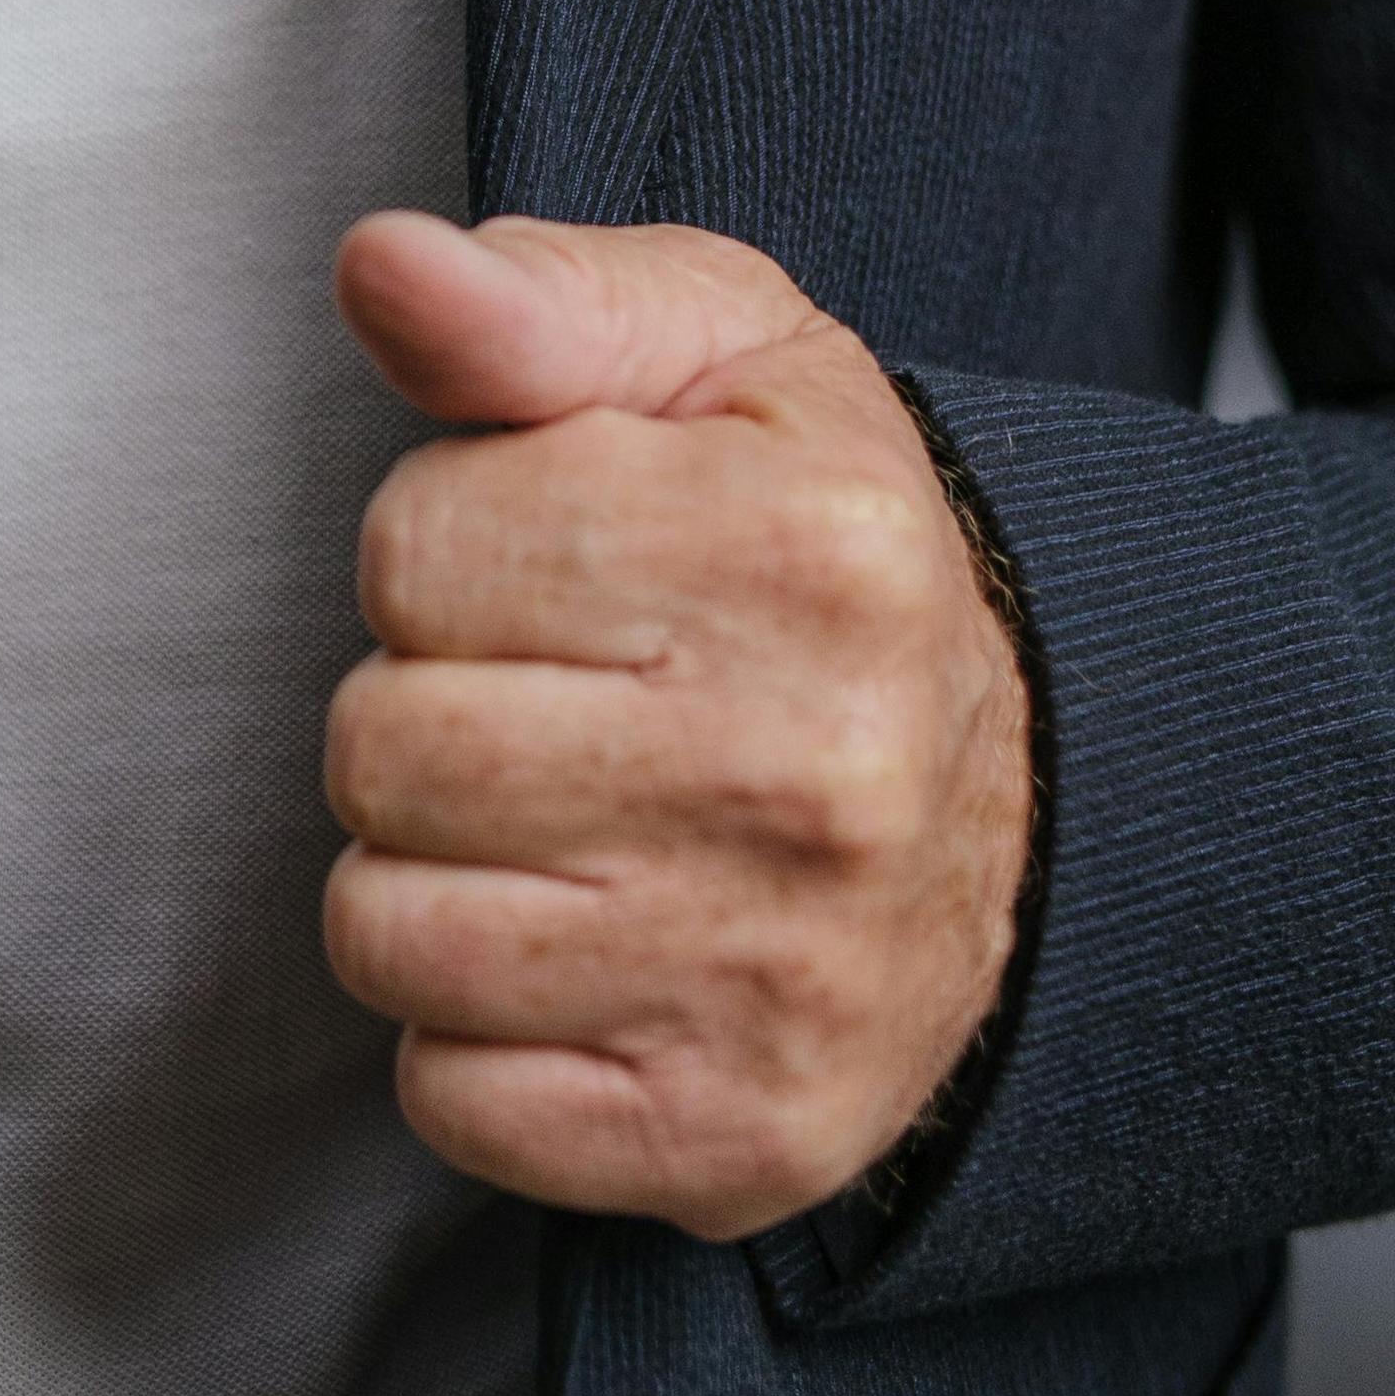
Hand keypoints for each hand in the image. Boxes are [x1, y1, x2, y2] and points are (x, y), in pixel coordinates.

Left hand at [321, 213, 1032, 1239]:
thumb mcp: (709, 354)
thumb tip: (378, 260)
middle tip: (551, 697)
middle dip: (423, 704)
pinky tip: (576, 952)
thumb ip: (532, 297)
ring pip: (390, 929)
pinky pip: (450, 1098)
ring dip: (426, 871)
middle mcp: (813, 771)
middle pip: (384, 745)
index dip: (445, 545)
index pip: (415, 548)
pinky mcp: (737, 1135)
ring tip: (551, 820)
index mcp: (805, 548)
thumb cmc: (805, 540)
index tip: (549, 564)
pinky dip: (471, 1032)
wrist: (1016, 804)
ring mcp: (779, 975)